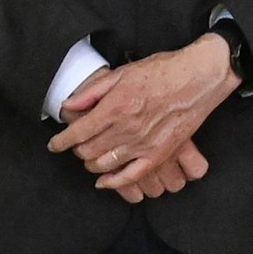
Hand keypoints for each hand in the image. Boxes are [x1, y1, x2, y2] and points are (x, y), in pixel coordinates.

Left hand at [49, 33, 238, 194]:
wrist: (197, 78)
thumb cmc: (161, 71)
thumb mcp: (121, 72)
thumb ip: (92, 92)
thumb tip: (69, 106)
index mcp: (114, 107)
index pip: (78, 133)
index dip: (61, 142)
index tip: (54, 145)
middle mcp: (126, 129)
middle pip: (88, 151)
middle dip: (76, 150)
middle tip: (76, 144)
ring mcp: (143, 145)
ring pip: (105, 165)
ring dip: (91, 163)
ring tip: (89, 156)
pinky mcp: (159, 154)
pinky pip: (132, 176)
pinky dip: (114, 182)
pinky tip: (105, 181)